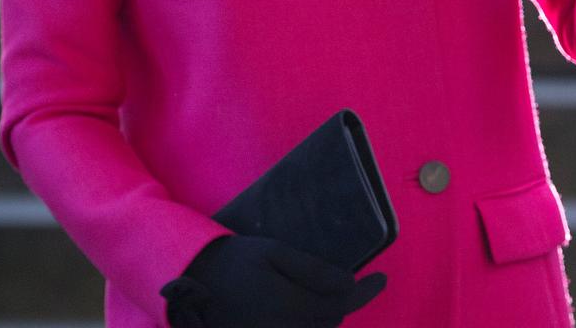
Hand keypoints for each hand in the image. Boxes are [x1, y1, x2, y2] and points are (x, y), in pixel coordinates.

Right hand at [161, 235, 386, 327]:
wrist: (192, 282)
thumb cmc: (236, 260)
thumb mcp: (275, 254)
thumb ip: (313, 271)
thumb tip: (348, 283)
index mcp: (290, 308)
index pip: (341, 305)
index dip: (365, 293)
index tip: (382, 278)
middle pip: (330, 323)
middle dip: (343, 303)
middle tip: (352, 281)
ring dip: (326, 316)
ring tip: (328, 294)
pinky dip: (309, 324)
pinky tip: (304, 308)